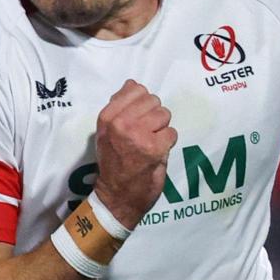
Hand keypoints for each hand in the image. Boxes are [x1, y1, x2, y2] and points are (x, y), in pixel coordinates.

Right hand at [93, 79, 177, 229]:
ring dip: (162, 129)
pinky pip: (172, 133)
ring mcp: (138, 135)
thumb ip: (120, 106)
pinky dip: (168, 143)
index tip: (138, 119)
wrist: (117, 196)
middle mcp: (121, 123)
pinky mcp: (154, 148)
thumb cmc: (114, 162)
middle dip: (154, 116)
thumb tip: (132, 84)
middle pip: (153, 101)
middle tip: (145, 134)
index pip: (136, 90)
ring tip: (150, 143)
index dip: (143, 104)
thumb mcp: (108, 131)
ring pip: (164, 115)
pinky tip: (156, 153)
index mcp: (107, 117)